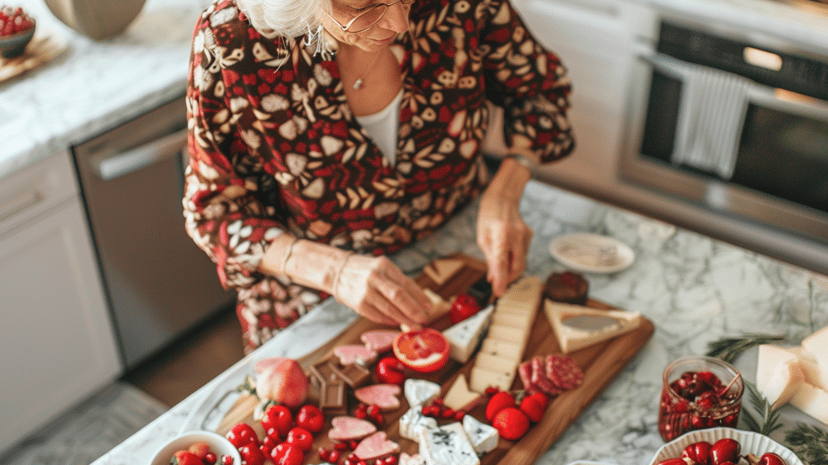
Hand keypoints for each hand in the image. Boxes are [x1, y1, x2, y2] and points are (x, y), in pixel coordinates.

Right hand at [333, 255, 433, 327]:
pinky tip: (397, 322)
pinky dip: (390, 320)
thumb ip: (401, 282)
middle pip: (398, 296)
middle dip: (413, 310)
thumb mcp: (383, 269)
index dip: (419, 297)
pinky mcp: (358, 305)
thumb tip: (422, 302)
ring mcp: (365, 292)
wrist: (337, 272)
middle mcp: (374, 278)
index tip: (429, 307)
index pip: (405, 283)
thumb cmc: (366, 271)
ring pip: (389, 309)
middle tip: (424, 319)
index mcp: (383, 266)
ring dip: (404, 319)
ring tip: (415, 325)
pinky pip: (378, 316)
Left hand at [477, 156, 532, 296]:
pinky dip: (514, 259)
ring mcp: (526, 235)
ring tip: (500, 263)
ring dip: (510, 268)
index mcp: (501, 234)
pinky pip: (523, 254)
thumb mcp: (482, 238)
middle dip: (508, 278)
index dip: (501, 279)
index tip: (498, 292)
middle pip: (517, 267)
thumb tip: (494, 278)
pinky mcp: (530, 236)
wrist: (503, 198)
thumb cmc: (489, 217)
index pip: (502, 262)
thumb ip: (490, 259)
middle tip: (498, 283)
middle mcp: (517, 235)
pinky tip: (507, 251)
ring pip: (521, 262)